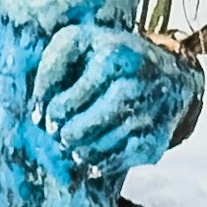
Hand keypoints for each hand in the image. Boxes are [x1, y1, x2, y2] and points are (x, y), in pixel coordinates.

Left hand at [24, 20, 195, 178]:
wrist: (167, 69)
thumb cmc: (109, 55)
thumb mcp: (77, 43)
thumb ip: (51, 69)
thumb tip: (39, 115)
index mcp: (115, 56)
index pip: (74, 97)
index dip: (54, 112)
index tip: (47, 116)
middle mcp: (138, 83)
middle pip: (95, 122)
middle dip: (70, 134)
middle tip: (60, 135)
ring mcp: (151, 113)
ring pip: (109, 144)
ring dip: (84, 151)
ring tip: (73, 146)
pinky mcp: (157, 138)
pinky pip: (126, 159)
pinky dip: (104, 163)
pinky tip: (93, 158)